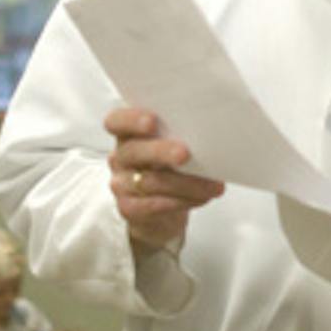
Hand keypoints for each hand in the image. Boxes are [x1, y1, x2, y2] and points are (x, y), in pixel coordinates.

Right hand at [105, 107, 224, 251]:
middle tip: (185, 154)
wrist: (160, 210)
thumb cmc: (170, 168)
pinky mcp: (129, 208)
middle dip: (161, 151)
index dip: (130, 119)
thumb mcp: (173, 147)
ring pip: (150, 182)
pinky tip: (202, 198)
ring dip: (186, 183)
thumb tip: (212, 134)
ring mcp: (121, 184)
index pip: (117, 121)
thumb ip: (181, 137)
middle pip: (134, 151)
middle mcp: (120, 157)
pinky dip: (182, 200)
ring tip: (213, 185)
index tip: (151, 121)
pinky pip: (155, 204)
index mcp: (128, 134)